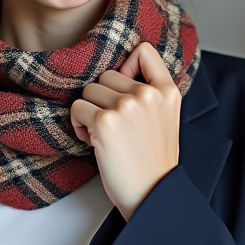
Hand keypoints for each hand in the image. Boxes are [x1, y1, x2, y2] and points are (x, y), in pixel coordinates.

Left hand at [69, 41, 181, 220]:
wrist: (151, 194)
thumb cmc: (152, 160)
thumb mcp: (165, 118)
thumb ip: (150, 92)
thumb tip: (119, 70)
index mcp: (168, 91)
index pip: (143, 51)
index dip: (127, 65)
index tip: (124, 86)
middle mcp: (148, 95)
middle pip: (106, 75)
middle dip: (104, 98)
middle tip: (114, 125)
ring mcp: (126, 107)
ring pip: (89, 90)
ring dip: (90, 112)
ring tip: (105, 134)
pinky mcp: (104, 122)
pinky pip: (77, 108)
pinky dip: (78, 125)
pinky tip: (93, 141)